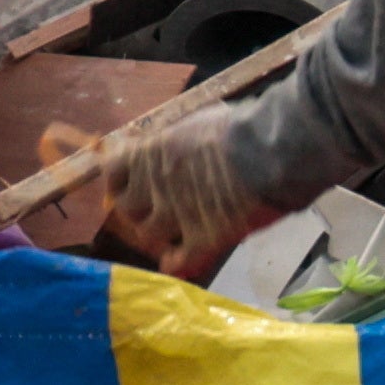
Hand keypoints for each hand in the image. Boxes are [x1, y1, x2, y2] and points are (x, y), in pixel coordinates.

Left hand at [86, 113, 280, 278]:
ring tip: (174, 233)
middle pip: (127, 208)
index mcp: (152, 153)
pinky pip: (180, 261)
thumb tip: (169, 141)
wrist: (271, 151)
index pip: (113, 173)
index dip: (123, 181)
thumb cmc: (240, 127)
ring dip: (159, 234)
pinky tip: (180, 261)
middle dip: (139, 209)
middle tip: (158, 209)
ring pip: (149, 234)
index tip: (134, 184)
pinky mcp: (202, 238)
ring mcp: (176, 215)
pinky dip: (177, 263)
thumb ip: (177, 136)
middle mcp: (156, 185)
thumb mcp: (198, 121)